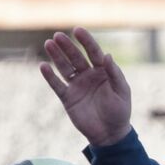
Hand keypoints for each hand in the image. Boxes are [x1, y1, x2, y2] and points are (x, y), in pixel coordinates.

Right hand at [40, 26, 132, 147]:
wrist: (110, 135)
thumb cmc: (119, 112)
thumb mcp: (121, 92)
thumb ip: (114, 74)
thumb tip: (107, 55)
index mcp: (103, 72)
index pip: (93, 52)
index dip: (86, 41)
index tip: (78, 30)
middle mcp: (88, 76)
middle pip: (76, 57)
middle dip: (67, 46)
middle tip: (57, 36)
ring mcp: (77, 86)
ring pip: (65, 68)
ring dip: (56, 56)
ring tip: (48, 44)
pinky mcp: (68, 98)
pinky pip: (57, 85)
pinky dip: (50, 76)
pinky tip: (43, 66)